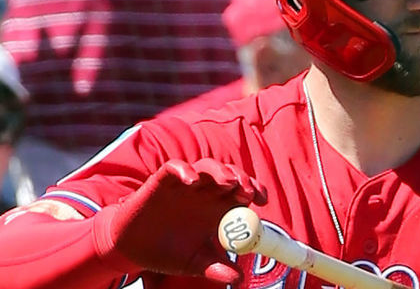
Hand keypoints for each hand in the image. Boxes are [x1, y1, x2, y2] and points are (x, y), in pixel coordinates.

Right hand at [95, 158, 266, 281]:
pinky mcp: (162, 181)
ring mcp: (185, 184)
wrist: (132, 248)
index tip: (262, 201)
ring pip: (207, 167)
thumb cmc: (168, 252)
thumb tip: (239, 278)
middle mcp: (205, 192)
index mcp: (218, 208)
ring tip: (227, 182)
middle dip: (241, 178)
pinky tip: (191, 180)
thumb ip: (216, 268)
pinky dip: (184, 170)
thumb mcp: (195, 262)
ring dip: (219, 171)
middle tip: (247, 190)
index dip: (255, 191)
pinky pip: (174, 167)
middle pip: (229, 175)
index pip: (243, 191)